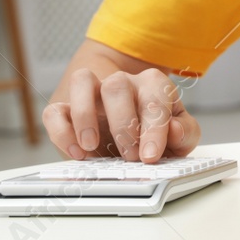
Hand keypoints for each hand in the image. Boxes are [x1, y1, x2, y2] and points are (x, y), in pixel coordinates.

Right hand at [42, 66, 200, 162]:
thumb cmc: (156, 133)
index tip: (150, 155)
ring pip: (82, 81)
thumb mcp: (179, 136)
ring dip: (85, 114)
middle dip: (123, 124)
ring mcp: (92, 94)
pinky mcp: (67, 110)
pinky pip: (54, 111)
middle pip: (117, 85)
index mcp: (153, 85)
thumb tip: (174, 130)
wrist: (131, 132)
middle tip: (129, 158)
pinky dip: (61, 131)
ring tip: (93, 146)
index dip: (154, 127)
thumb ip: (185, 132)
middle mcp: (122, 83)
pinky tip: (76, 153)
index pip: (155, 97)